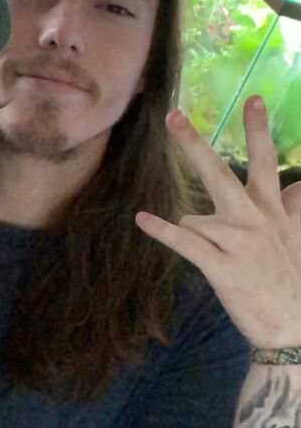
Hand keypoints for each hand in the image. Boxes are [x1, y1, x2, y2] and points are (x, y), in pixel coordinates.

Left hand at [135, 96, 300, 348]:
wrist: (293, 328)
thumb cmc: (292, 283)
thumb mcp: (297, 238)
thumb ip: (296, 208)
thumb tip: (300, 184)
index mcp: (272, 211)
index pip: (265, 162)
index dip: (258, 130)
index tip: (252, 98)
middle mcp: (255, 220)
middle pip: (220, 174)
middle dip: (194, 144)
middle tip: (172, 117)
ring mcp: (238, 243)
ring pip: (197, 218)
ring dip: (194, 232)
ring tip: (221, 257)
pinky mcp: (222, 267)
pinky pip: (187, 243)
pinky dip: (163, 230)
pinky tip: (143, 219)